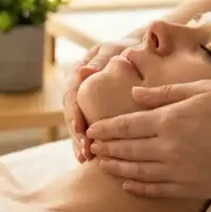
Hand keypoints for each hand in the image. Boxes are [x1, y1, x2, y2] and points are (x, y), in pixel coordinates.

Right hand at [64, 42, 129, 161]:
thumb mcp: (114, 51)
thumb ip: (102, 60)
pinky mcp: (93, 114)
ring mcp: (84, 103)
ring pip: (77, 125)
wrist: (138, 55)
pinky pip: (88, 131)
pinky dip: (89, 144)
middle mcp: (77, 89)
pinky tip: (91, 160)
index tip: (81, 129)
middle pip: (72, 115)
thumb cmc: (128, 50)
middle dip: (77, 134)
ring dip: (80, 143)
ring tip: (86, 158)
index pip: (71, 96)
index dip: (74, 114)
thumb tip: (86, 71)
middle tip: (85, 150)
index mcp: (78, 73)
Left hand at [86, 80, 210, 197]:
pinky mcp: (192, 187)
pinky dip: (138, 187)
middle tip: (91, 149)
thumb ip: (164, 93)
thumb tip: (134, 96)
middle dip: (106, 149)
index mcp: (170, 119)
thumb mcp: (201, 89)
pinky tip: (127, 184)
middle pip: (127, 150)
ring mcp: (180, 171)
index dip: (105, 129)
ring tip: (102, 165)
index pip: (126, 126)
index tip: (92, 131)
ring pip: (137, 172)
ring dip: (116, 169)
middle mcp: (169, 147)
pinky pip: (157, 190)